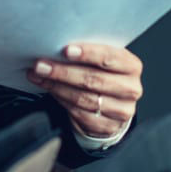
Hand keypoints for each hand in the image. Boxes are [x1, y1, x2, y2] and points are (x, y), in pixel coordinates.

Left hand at [26, 42, 142, 137]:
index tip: (65, 50)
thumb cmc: (103, 74)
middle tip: (41, 65)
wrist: (112, 104)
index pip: (109, 57)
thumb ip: (88, 53)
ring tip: (39, 76)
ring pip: (84, 98)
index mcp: (131, 66)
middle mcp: (130, 88)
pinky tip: (49, 89)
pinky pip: (79, 113)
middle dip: (63, 71)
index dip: (87, 53)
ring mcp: (121, 110)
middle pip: (93, 79)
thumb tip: (56, 45)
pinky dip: (60, 99)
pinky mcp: (107, 126)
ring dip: (57, 86)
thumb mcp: (102, 60)